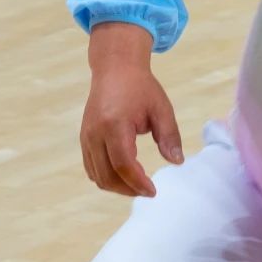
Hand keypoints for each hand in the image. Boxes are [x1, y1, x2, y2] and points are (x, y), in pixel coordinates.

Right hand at [79, 23, 182, 197]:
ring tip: (138, 185)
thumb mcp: (162, 109)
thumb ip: (169, 136)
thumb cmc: (141, 88)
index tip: (154, 191)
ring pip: (96, 175)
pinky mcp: (84, 138)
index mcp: (115, 125)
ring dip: (117, 186)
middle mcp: (95, 134)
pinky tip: (124, 177)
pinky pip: (91, 167)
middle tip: (148, 191)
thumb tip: (178, 162)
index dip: (138, 183)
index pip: (124, 165)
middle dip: (128, 189)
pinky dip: (106, 177)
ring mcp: (86, 137)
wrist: (115, 69)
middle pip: (107, 175)